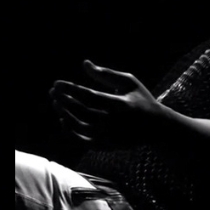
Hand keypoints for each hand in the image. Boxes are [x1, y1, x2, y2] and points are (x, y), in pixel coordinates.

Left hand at [50, 60, 164, 147]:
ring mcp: (109, 136)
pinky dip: (70, 131)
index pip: (89, 96)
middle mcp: (114, 122)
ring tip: (56, 103)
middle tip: (53, 92)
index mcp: (120, 105)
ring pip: (79, 126)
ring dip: (64, 114)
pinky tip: (63, 119)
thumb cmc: (141, 99)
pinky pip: (82, 140)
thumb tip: (85, 63)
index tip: (57, 83)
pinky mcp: (106, 146)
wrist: (156, 128)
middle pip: (82, 112)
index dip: (71, 90)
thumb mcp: (129, 82)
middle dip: (64, 101)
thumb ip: (106, 74)